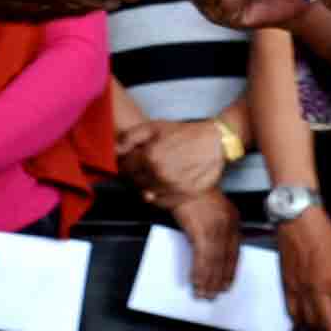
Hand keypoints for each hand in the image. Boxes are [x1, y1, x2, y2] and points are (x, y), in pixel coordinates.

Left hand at [118, 117, 232, 205]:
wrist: (215, 142)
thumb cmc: (184, 133)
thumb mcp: (155, 127)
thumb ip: (131, 137)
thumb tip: (115, 149)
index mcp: (150, 157)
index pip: (125, 168)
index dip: (124, 164)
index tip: (128, 161)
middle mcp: (160, 175)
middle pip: (134, 182)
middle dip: (133, 175)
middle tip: (140, 168)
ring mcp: (172, 187)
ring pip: (147, 194)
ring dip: (145, 186)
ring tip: (153, 175)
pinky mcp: (184, 196)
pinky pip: (162, 203)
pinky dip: (157, 197)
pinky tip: (161, 186)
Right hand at [169, 195, 240, 298]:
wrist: (182, 177)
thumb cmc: (192, 189)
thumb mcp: (211, 206)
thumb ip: (214, 225)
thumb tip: (207, 247)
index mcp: (232, 218)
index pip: (235, 251)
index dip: (231, 270)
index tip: (228, 282)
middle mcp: (227, 225)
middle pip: (226, 259)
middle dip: (220, 279)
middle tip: (215, 293)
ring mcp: (215, 229)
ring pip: (215, 262)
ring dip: (209, 280)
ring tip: (204, 293)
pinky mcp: (201, 232)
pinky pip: (202, 258)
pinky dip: (199, 273)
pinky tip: (196, 282)